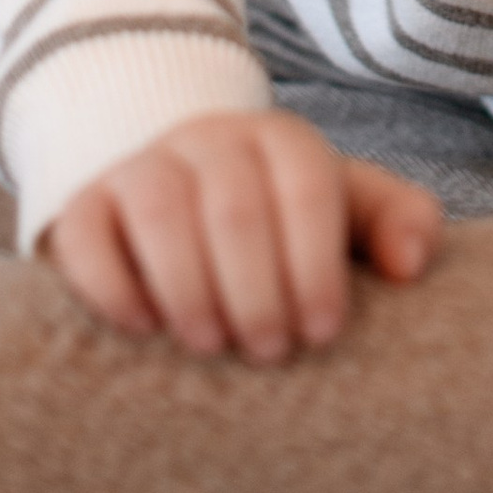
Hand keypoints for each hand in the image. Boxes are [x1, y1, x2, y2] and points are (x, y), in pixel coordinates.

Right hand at [42, 109, 439, 362]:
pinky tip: (144, 331)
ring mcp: (140, 167)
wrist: (180, 190)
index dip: (316, 264)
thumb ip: (396, 220)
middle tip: (270, 352)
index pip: (305, 186)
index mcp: (281, 140)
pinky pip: (85, 235)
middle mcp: (209, 141)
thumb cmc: (279, 220)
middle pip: (233, 205)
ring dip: (188, 285)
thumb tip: (410, 265)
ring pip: (159, 209)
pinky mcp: (82, 206)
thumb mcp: (344, 210)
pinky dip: (113, 286)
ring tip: (211, 345)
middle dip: (257, 289)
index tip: (322, 333)